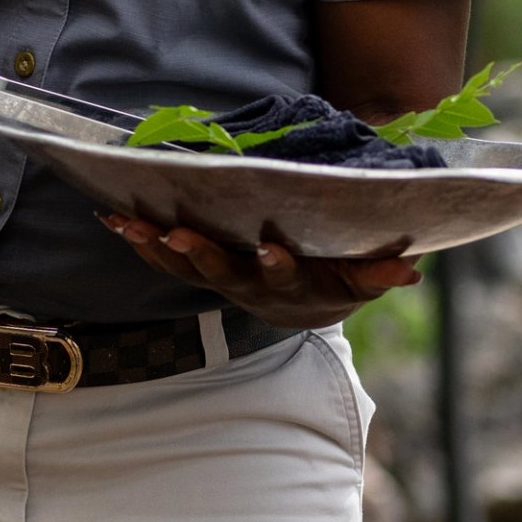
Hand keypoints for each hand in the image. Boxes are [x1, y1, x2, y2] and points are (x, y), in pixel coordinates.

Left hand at [98, 212, 416, 328]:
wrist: (307, 304)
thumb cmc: (340, 276)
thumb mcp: (365, 277)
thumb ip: (382, 273)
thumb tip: (409, 269)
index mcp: (293, 285)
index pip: (285, 276)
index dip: (277, 266)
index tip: (269, 248)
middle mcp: (251, 287)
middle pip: (222, 274)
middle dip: (200, 254)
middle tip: (177, 234)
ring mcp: (221, 281)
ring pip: (183, 269)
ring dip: (155, 248)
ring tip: (129, 223)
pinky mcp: (199, 271)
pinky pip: (163, 260)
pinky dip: (139, 242)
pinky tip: (112, 218)